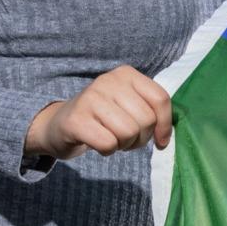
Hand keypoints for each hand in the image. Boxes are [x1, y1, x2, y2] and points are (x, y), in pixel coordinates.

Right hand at [27, 65, 173, 160]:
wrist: (60, 125)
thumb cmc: (103, 118)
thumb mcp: (129, 105)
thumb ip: (151, 111)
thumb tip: (167, 135)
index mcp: (126, 74)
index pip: (160, 99)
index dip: (165, 125)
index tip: (161, 141)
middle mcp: (107, 80)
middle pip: (146, 119)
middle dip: (141, 138)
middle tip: (127, 139)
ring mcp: (89, 98)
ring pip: (128, 132)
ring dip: (124, 145)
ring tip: (113, 140)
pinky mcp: (75, 120)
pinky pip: (108, 144)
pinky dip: (108, 151)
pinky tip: (98, 144)